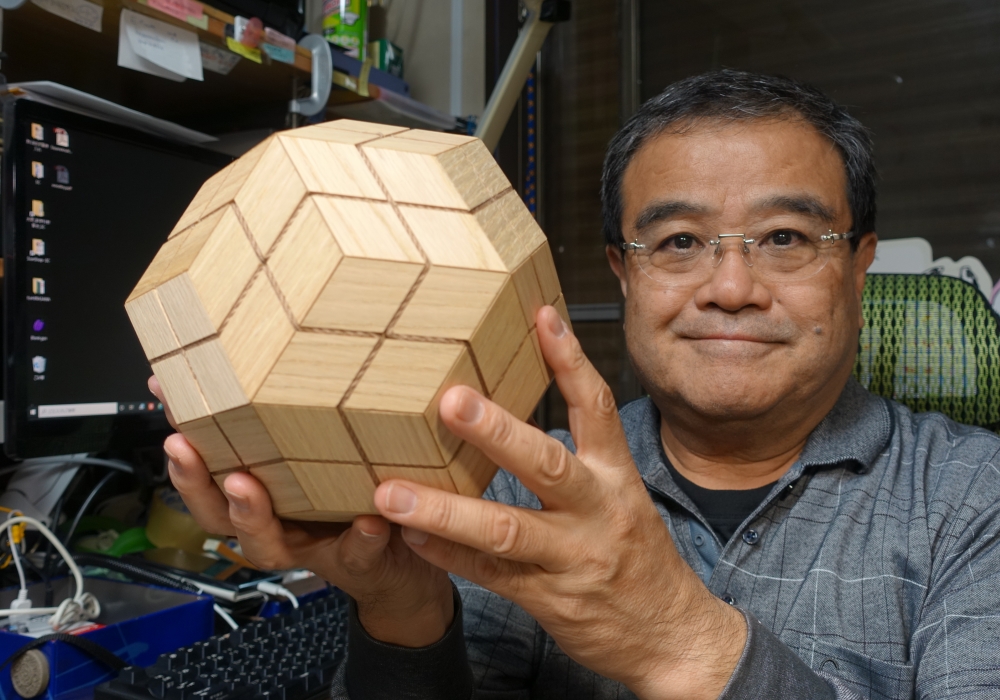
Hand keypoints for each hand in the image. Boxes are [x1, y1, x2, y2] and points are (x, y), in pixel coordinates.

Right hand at [148, 377, 453, 646]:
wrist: (413, 559)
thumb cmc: (363, 495)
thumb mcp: (329, 447)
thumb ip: (299, 411)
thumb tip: (270, 347)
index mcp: (264, 490)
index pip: (207, 464)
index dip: (182, 430)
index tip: (163, 392)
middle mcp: (277, 522)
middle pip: (216, 512)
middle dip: (194, 480)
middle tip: (185, 448)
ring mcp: (311, 545)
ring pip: (266, 543)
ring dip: (250, 515)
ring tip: (245, 486)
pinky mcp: (356, 560)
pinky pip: (353, 554)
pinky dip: (358, 539)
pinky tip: (368, 520)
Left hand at [370, 307, 746, 698]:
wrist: (672, 635)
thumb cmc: (640, 558)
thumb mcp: (624, 499)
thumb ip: (580, 460)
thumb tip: (520, 416)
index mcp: (617, 479)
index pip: (596, 409)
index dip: (570, 361)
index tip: (542, 316)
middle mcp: (598, 512)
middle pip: (547, 464)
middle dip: (497, 431)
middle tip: (450, 399)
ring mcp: (573, 558)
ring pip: (506, 528)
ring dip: (444, 509)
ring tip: (391, 492)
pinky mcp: (550, 598)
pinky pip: (491, 574)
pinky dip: (447, 555)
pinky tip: (410, 537)